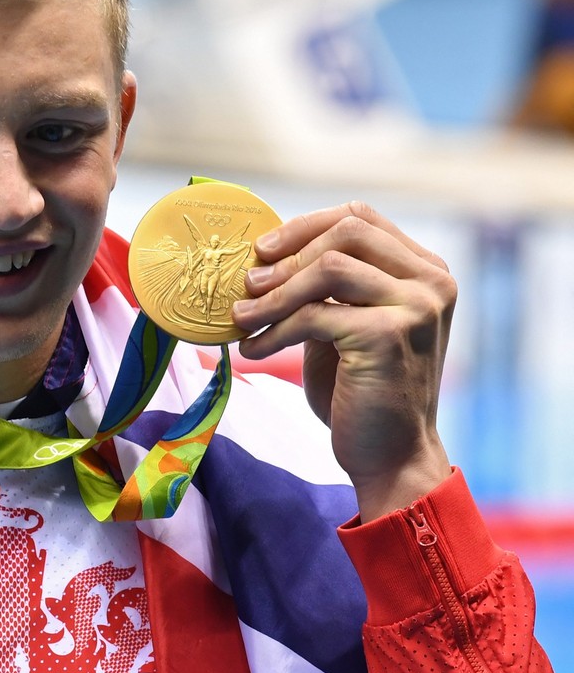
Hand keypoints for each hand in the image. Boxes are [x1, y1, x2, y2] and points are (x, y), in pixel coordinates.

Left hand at [232, 202, 455, 521]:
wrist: (390, 456)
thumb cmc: (362, 391)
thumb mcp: (345, 324)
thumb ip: (326, 287)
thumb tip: (266, 255)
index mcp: (425, 270)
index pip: (359, 217)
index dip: (304, 226)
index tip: (262, 249)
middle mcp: (431, 281)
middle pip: (346, 231)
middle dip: (288, 255)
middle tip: (248, 282)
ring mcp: (416, 306)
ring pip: (328, 268)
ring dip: (275, 293)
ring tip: (242, 317)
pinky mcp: (390, 334)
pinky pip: (315, 315)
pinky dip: (274, 331)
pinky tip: (252, 351)